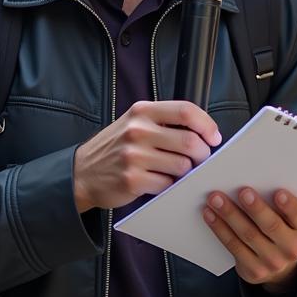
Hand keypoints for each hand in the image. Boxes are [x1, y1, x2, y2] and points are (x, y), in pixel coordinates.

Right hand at [73, 100, 221, 212]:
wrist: (82, 173)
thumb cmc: (116, 148)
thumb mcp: (134, 123)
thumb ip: (164, 122)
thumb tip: (204, 133)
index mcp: (142, 111)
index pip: (186, 111)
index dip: (207, 124)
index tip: (214, 137)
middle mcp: (137, 130)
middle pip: (190, 141)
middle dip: (202, 154)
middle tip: (199, 160)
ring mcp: (133, 156)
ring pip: (182, 166)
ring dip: (186, 172)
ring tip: (177, 171)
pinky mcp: (132, 180)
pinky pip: (167, 184)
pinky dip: (170, 185)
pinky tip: (160, 181)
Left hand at [203, 187, 296, 292]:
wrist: (279, 263)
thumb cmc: (280, 226)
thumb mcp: (288, 217)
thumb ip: (278, 201)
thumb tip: (251, 176)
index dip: (290, 206)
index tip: (278, 192)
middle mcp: (293, 248)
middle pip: (271, 226)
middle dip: (256, 208)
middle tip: (242, 191)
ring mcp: (273, 262)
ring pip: (248, 235)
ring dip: (230, 215)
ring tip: (215, 198)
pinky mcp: (254, 270)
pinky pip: (234, 247)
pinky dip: (219, 228)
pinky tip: (209, 214)